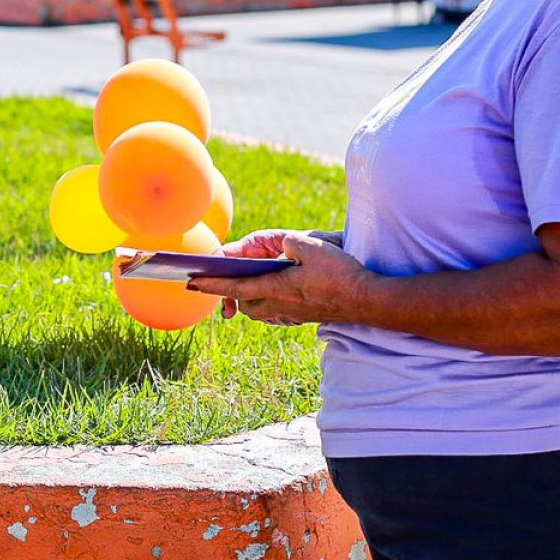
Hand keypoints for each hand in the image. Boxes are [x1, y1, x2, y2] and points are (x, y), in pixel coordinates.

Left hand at [189, 229, 364, 326]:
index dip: (211, 284)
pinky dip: (266, 304)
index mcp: (277, 287)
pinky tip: (273, 294)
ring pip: (258, 310)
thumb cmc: (341, 273)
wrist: (367, 301)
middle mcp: (279, 305)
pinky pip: (275, 313)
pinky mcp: (303, 317)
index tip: (191, 282)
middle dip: (229, 293)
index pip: (235, 287)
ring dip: (248, 299)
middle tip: (218, 281)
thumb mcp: (312, 246)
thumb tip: (277, 244)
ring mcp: (291, 314)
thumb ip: (288, 241)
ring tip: (245, 286)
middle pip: (244, 302)